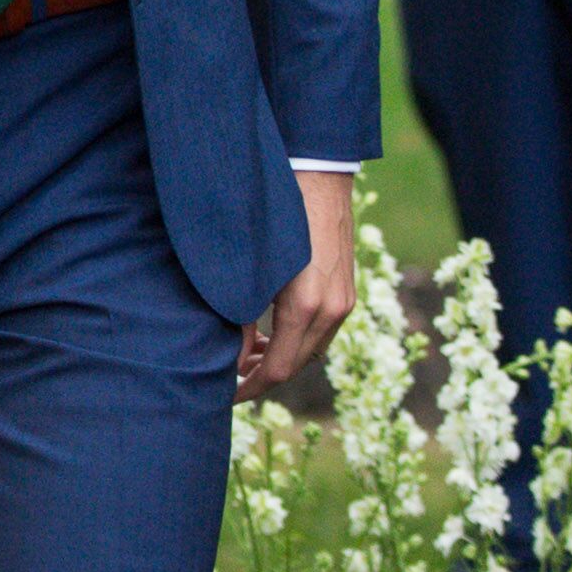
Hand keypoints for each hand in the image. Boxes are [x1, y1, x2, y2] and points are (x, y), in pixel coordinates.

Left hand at [240, 168, 355, 401]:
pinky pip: (321, 331)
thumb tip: (232, 355)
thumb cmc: (275, 216)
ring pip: (310, 350)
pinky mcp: (346, 291)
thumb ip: (239, 314)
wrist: (318, 176)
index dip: (248, 387)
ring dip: (280, 358)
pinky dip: (297, 340)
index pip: (277, 369)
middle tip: (230, 377)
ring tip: (247, 354)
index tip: (224, 394)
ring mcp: (344, 302)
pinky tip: (271, 331)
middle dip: (262, 376)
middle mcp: (332, 310)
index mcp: (306, 306)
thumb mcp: (250, 268)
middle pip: (295, 365)